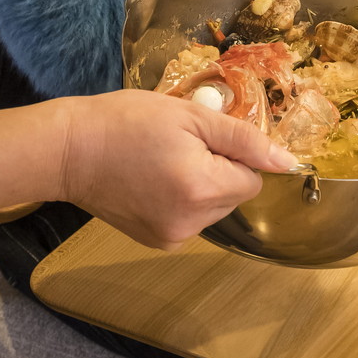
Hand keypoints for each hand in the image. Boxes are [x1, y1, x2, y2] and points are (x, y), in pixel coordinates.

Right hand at [0, 92, 295, 250]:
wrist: (69, 150)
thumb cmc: (127, 121)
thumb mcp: (191, 116)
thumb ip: (244, 139)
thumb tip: (288, 161)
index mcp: (203, 189)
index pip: (252, 179)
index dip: (233, 154)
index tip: (202, 136)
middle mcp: (191, 223)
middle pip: (234, 195)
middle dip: (218, 169)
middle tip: (179, 145)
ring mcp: (172, 237)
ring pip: (213, 207)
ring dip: (201, 185)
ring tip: (163, 161)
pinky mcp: (156, 241)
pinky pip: (190, 218)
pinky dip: (181, 199)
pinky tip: (153, 180)